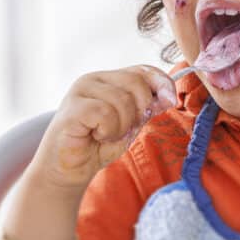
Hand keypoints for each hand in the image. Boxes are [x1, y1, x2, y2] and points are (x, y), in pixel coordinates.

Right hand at [31, 65, 176, 189]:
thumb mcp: (131, 124)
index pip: (143, 69)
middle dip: (140, 111)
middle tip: (124, 129)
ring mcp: (80, 91)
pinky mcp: (72, 108)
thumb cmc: (98, 145)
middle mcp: (94, 79)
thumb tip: (168, 96)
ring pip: (122, 101)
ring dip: (122, 126)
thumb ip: (147, 108)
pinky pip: (106, 114)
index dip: (162, 83)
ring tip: (106, 135)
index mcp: (109, 79)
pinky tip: (97, 136)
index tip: (170, 101)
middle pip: (136, 82)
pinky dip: (109, 130)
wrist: (69, 169)